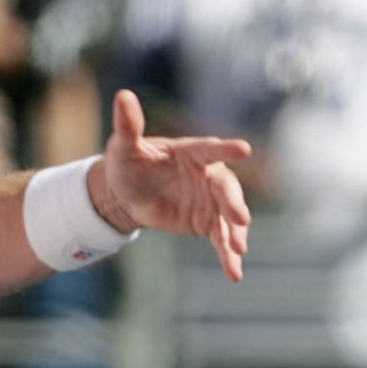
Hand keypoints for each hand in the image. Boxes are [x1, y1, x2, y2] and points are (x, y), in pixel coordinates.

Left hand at [92, 90, 252, 279]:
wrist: (128, 195)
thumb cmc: (128, 164)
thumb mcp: (124, 147)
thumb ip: (128, 125)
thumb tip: (122, 95)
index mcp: (191, 152)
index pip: (210, 149)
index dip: (226, 149)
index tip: (244, 149)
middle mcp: (207, 174)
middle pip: (226, 187)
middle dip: (234, 203)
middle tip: (241, 220)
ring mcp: (210, 200)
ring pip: (228, 217)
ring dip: (235, 234)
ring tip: (238, 252)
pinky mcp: (207, 222)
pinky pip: (221, 238)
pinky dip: (228, 255)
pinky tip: (234, 273)